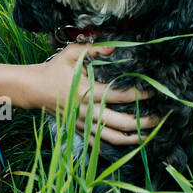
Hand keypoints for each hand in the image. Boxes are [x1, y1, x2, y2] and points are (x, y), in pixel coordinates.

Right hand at [31, 43, 159, 146]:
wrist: (33, 89)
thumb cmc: (54, 69)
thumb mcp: (71, 54)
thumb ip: (93, 49)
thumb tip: (116, 46)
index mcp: (87, 91)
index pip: (120, 96)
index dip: (139, 96)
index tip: (153, 93)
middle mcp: (86, 111)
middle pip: (120, 122)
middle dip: (142, 122)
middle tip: (159, 118)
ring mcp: (82, 124)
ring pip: (111, 138)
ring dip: (132, 139)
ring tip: (148, 135)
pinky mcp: (79, 130)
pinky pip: (99, 144)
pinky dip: (114, 146)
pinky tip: (127, 144)